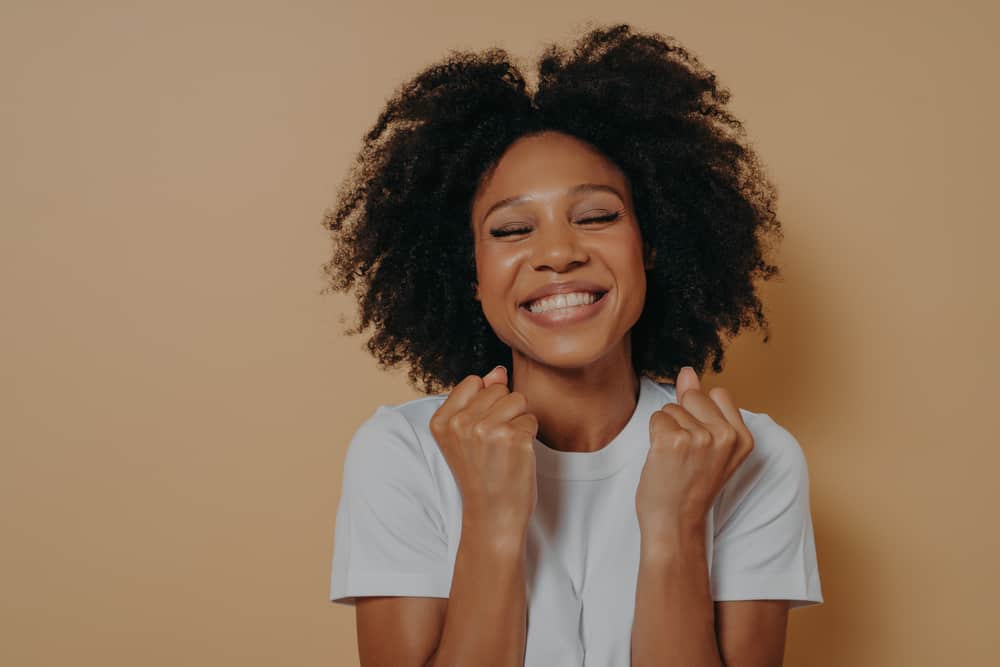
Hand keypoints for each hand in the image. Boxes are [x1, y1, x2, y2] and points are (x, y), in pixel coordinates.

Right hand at [429, 365, 537, 535]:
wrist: (492, 514)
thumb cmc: (481, 474)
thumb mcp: (467, 435)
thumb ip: (478, 398)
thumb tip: (498, 371)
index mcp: (442, 420)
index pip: (474, 382)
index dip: (485, 403)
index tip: (479, 432)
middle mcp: (461, 423)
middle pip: (498, 389)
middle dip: (503, 411)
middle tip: (494, 444)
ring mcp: (487, 430)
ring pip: (518, 400)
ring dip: (518, 421)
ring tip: (505, 448)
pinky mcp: (514, 438)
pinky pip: (531, 418)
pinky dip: (529, 436)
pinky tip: (516, 456)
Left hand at [635, 366, 754, 542]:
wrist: (675, 523)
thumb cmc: (690, 486)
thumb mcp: (709, 445)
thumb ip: (701, 406)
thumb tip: (688, 371)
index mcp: (743, 438)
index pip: (718, 394)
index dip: (702, 414)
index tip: (702, 444)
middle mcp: (725, 436)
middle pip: (692, 396)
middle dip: (682, 418)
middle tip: (686, 454)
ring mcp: (699, 438)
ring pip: (671, 409)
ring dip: (667, 430)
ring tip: (675, 460)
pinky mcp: (671, 441)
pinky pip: (656, 419)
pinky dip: (654, 437)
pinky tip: (663, 460)